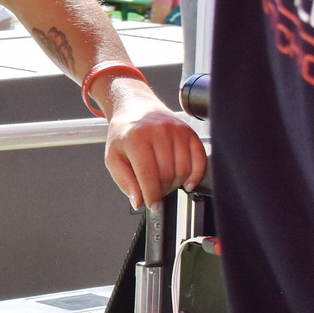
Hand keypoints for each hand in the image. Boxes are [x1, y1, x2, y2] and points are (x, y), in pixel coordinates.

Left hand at [102, 84, 207, 206]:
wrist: (136, 107)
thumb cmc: (124, 133)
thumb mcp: (113, 157)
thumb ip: (124, 181)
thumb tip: (138, 201)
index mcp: (136, 138)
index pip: (148, 174)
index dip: (151, 194)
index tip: (152, 205)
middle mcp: (158, 132)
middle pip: (167, 174)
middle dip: (162, 189)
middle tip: (156, 191)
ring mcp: (176, 130)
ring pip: (183, 169)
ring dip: (176, 183)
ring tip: (165, 182)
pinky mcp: (189, 131)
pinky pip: (200, 159)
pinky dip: (196, 175)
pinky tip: (187, 182)